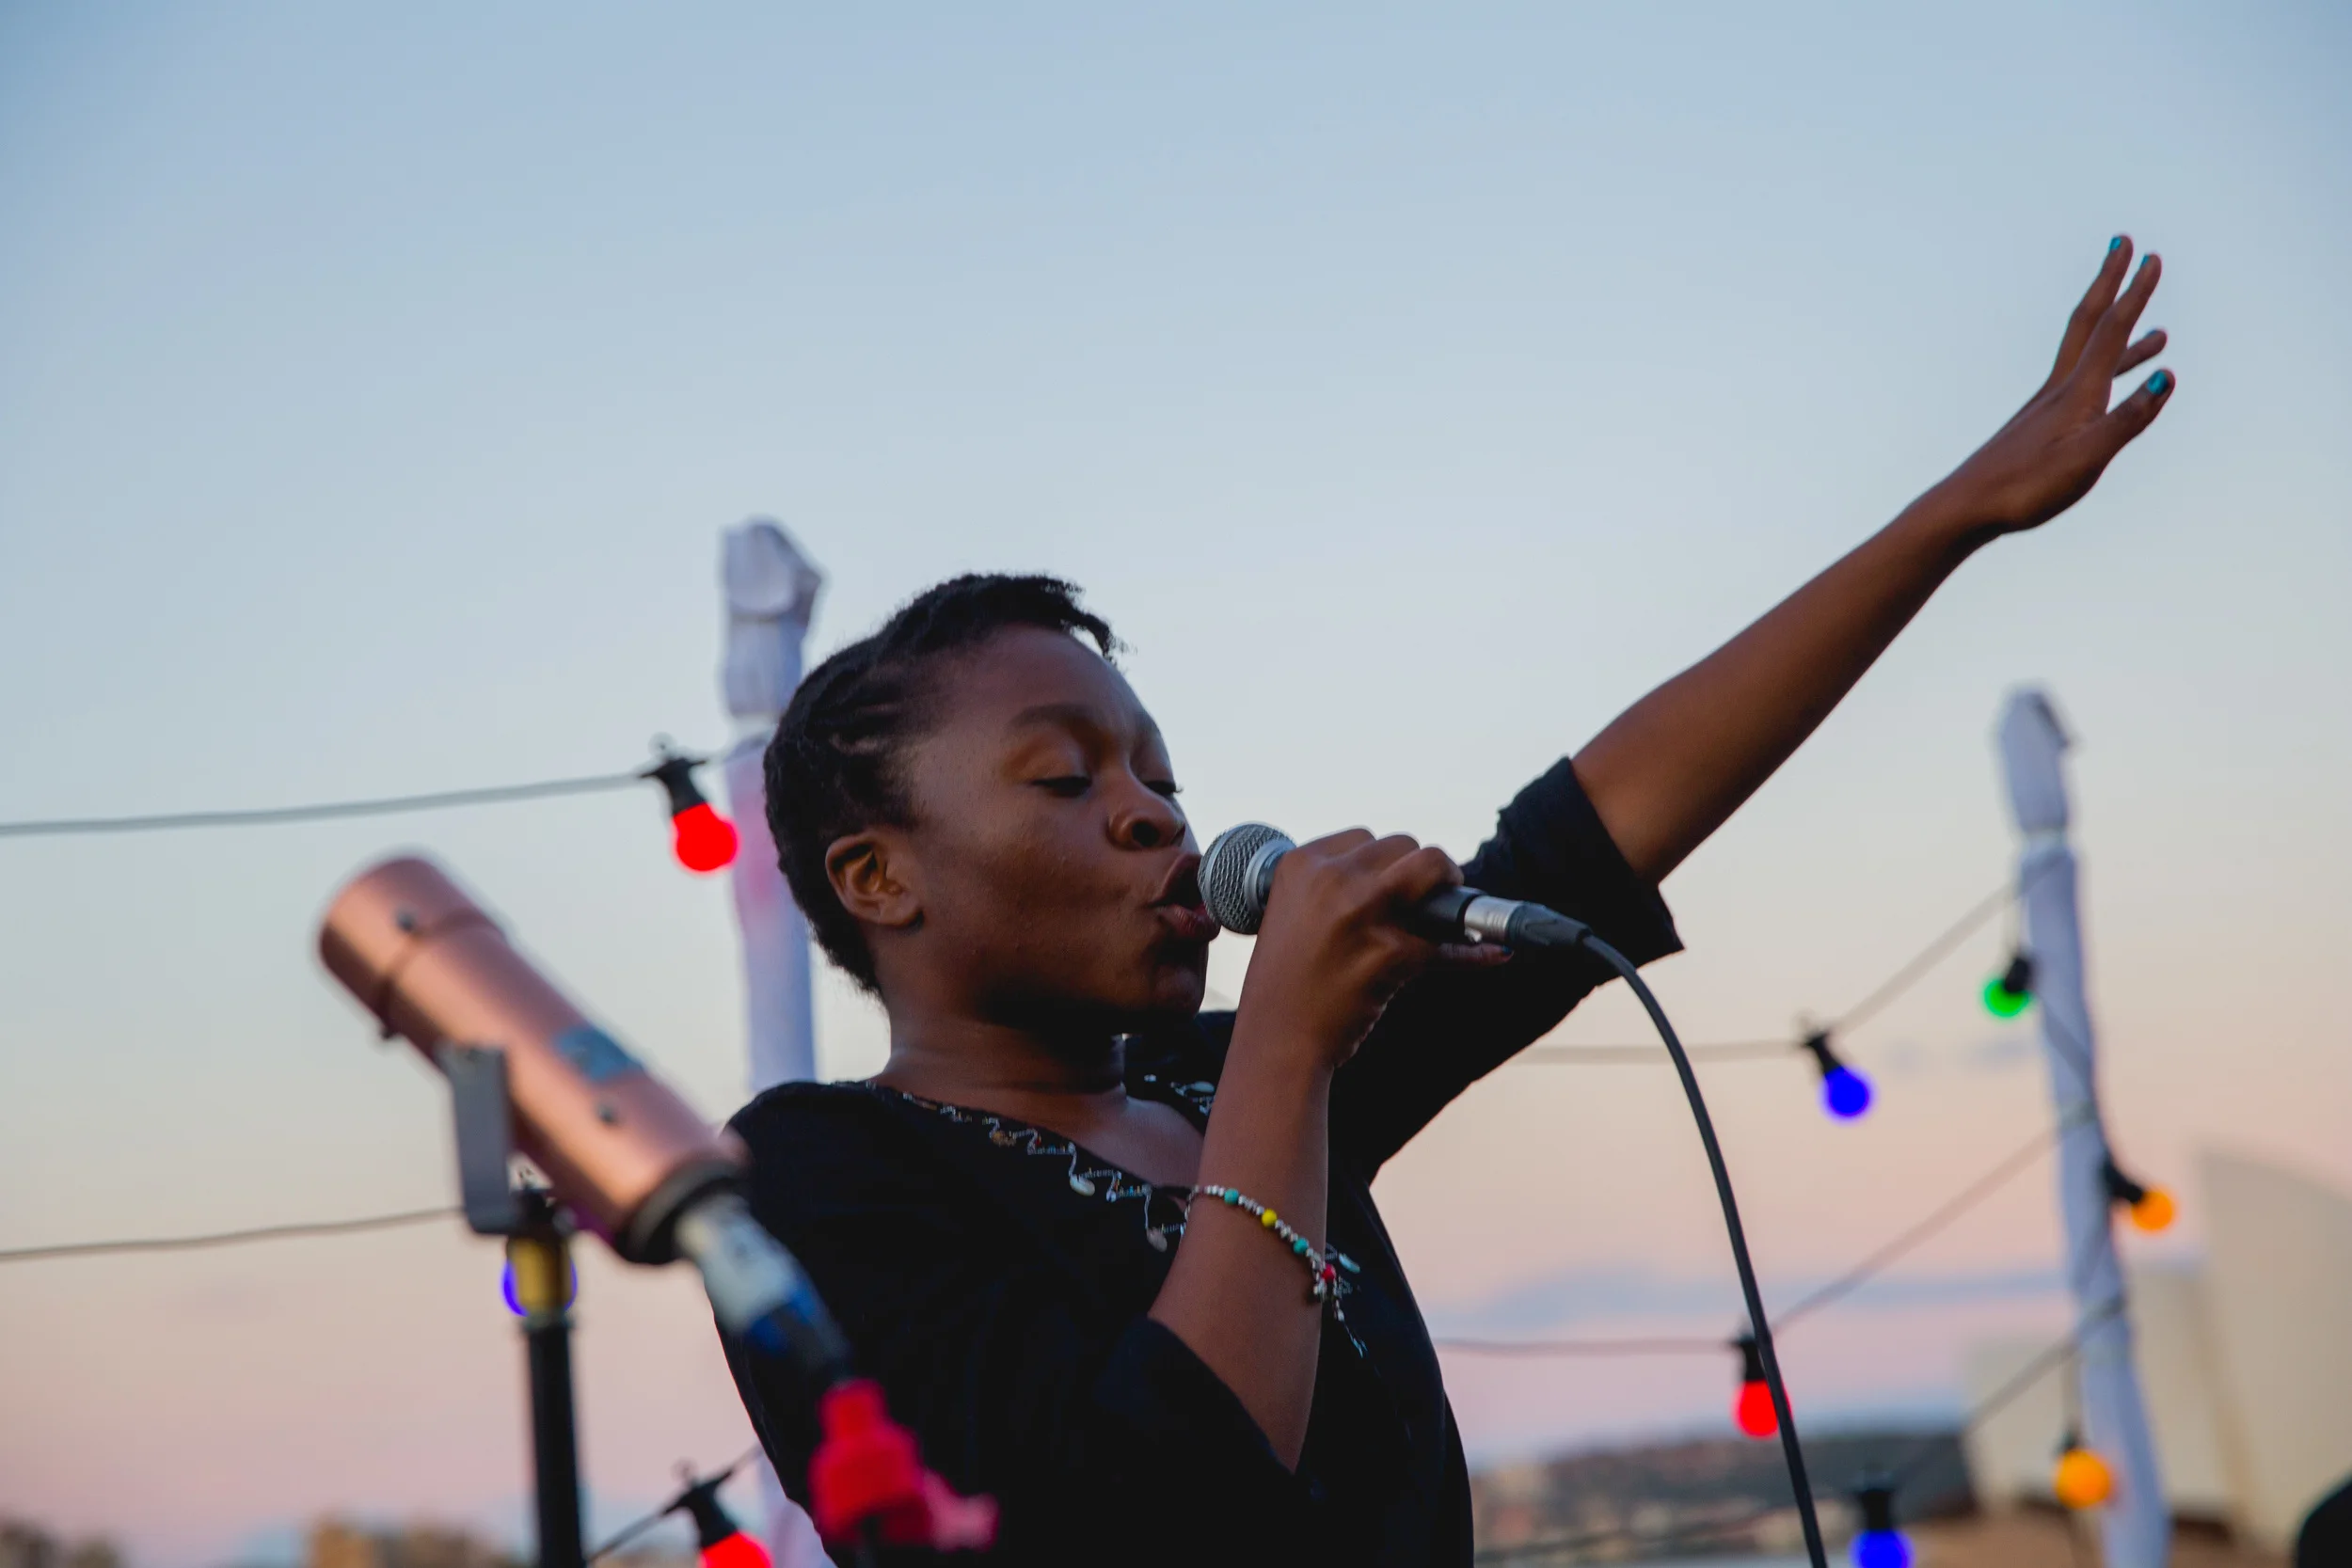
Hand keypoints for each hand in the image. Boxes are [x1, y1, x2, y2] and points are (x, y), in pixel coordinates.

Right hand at [1231, 831, 1503, 1069]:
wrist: (1276, 1043)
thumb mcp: (1295, 919)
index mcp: (1300, 864)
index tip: (1394, 890)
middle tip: (1429, 903)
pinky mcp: (1390, 952)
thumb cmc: (1287, 987)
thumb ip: (1337, 891)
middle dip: (1421, 873)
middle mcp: (1330, 879)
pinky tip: (1494, 954)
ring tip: (1458, 914)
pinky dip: (1475, 954)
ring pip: (1432, 867)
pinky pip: (1449, 943)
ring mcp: (1362, 911)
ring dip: (1452, 886)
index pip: (1364, 838)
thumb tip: (1413, 881)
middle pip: (1403, 845)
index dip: (1386, 865)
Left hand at [1927, 237, 2174, 538]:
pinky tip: (2111, 395)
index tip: (2148, 256)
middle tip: (2122, 246)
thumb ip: (2128, 420)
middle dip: (2110, 285)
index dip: (2133, 292)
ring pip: (2090, 360)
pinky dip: (2105, 382)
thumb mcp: (2087, 459)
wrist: (1965, 508)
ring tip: (2158, 335)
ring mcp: (2048, 409)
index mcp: (2075, 393)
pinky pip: (2082, 391)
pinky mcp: (2040, 428)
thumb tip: (2167, 376)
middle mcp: (2060, 391)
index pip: (2110, 330)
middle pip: (2089, 325)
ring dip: (2122, 339)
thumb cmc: (2024, 489)